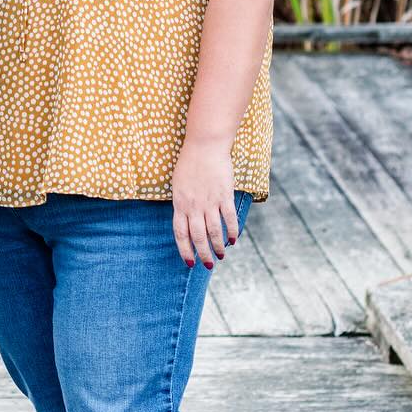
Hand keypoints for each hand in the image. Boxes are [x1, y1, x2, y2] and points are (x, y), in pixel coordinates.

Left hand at [170, 136, 241, 270]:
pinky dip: (232, 231)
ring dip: (218, 246)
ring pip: (214, 231)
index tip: (190, 262)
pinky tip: (233, 239)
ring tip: (221, 255)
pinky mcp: (224, 195)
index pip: (180, 233)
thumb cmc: (189, 163)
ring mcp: (209, 201)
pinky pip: (228, 218)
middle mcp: (194, 206)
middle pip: (198, 237)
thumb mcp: (178, 184)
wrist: (204, 146)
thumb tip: (186, 219)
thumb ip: (182, 203)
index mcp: (180, 204)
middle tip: (209, 265)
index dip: (185, 250)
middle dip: (203, 254)